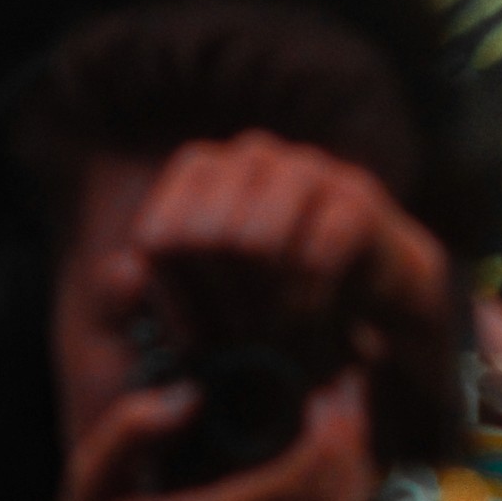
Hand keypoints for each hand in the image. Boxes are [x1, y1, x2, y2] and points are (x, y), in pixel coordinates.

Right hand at [38, 361, 378, 500]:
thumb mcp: (88, 483)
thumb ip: (128, 431)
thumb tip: (190, 395)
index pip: (287, 488)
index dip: (323, 439)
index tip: (326, 393)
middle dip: (350, 446)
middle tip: (348, 394)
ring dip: (356, 477)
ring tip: (350, 425)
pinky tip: (343, 477)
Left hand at [110, 131, 460, 460]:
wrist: (376, 285)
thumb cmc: (276, 293)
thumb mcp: (207, 298)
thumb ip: (157, 287)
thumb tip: (125, 269)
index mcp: (203, 167)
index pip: (161, 235)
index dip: (175, 298)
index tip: (199, 340)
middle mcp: (251, 153)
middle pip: (206, 240)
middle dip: (220, 305)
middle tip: (241, 347)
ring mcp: (306, 166)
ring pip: (256, 244)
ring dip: (261, 307)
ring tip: (272, 342)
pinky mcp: (355, 196)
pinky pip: (313, 257)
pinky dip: (304, 306)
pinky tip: (307, 328)